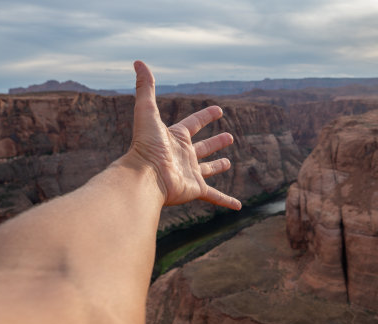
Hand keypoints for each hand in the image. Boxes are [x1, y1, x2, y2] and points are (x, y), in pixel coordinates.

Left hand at [127, 60, 240, 209]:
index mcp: (175, 138)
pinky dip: (226, 201)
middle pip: (203, 147)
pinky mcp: (196, 189)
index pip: (193, 123)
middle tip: (229, 137)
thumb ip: (146, 88)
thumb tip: (139, 62)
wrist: (145, 177)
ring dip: (218, 166)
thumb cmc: (145, 146)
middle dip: (215, 142)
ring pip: (208, 169)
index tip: (219, 110)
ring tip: (229, 162)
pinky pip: (215, 196)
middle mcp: (183, 156)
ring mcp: (190, 173)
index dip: (206, 116)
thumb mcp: (147, 111)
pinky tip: (239, 206)